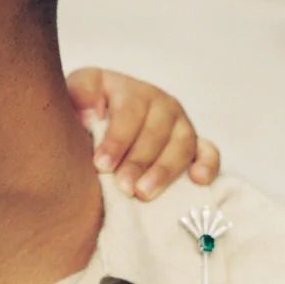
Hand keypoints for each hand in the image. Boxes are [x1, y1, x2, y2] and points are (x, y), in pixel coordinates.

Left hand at [65, 67, 219, 200]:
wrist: (100, 118)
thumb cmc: (84, 109)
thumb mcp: (75, 95)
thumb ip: (79, 97)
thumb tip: (90, 114)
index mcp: (130, 88)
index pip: (129, 111)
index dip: (117, 139)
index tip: (101, 165)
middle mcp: (159, 102)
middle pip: (156, 131)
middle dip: (138, 162)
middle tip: (123, 187)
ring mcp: (180, 122)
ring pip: (182, 144)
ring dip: (165, 171)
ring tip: (144, 194)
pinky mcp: (194, 142)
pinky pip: (209, 151)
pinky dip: (207, 165)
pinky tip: (197, 181)